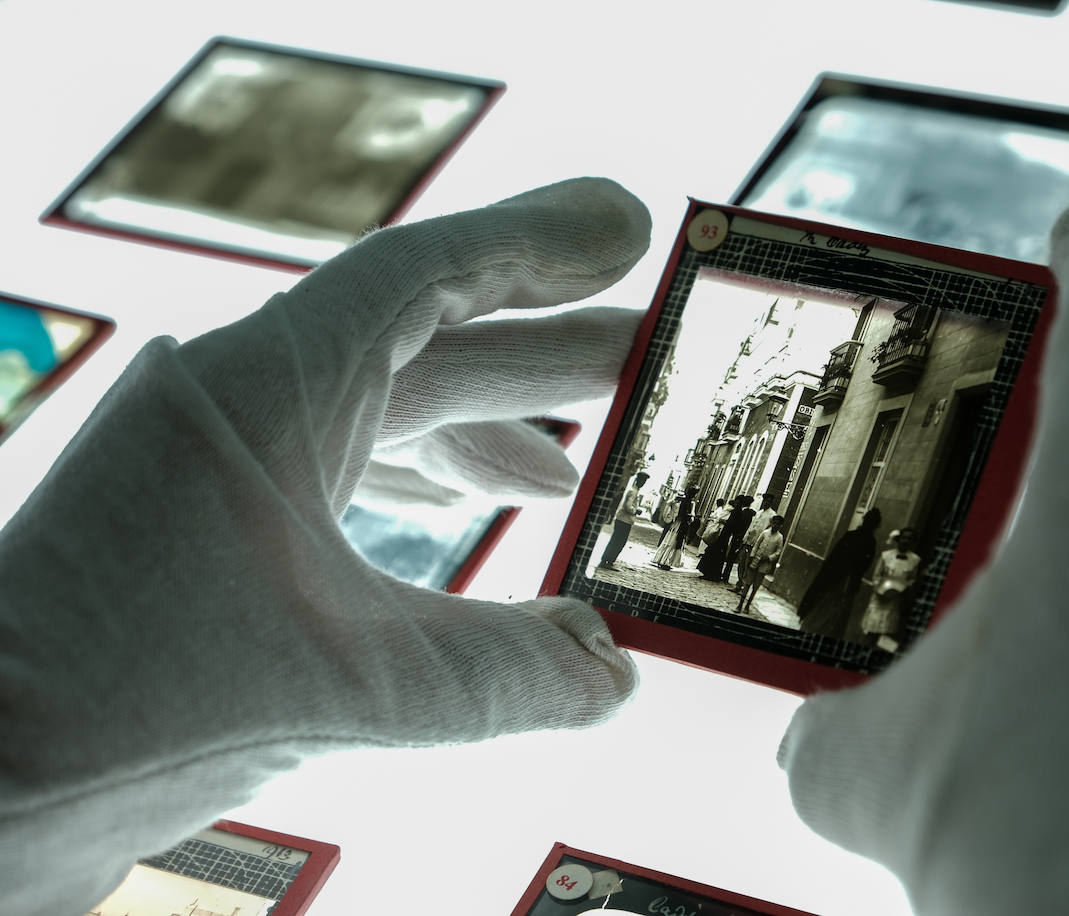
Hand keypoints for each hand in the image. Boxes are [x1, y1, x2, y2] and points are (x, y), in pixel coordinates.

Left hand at [0, 178, 649, 915]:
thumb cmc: (105, 707)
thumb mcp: (343, 686)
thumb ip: (499, 675)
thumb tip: (614, 671)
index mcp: (260, 388)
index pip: (422, 277)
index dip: (535, 244)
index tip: (625, 228)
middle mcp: (240, 403)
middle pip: (422, 345)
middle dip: (543, 354)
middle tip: (648, 356)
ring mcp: (222, 464)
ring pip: (383, 413)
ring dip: (487, 428)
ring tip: (580, 462)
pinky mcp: (213, 529)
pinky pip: (344, 469)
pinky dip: (421, 482)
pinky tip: (469, 513)